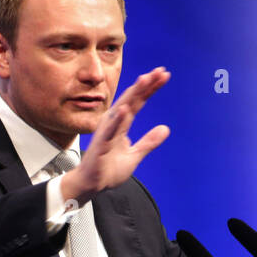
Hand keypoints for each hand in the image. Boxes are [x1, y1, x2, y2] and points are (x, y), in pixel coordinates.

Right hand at [61, 67, 171, 207]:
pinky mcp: (101, 144)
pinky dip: (117, 119)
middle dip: (145, 85)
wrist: (91, 185)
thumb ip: (148, 142)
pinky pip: (110, 130)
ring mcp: (106, 132)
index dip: (150, 89)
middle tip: (160, 71)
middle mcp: (113, 123)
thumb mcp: (134, 155)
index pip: (138, 102)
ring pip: (121, 109)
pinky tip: (125, 109)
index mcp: (121, 124)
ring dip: (133, 94)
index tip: (164, 75)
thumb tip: (165, 128)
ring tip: (145, 79)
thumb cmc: (107, 169)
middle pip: (132, 100)